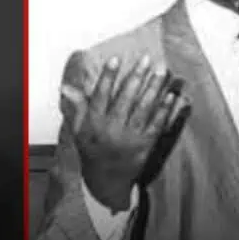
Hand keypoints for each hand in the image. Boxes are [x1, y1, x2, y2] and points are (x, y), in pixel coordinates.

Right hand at [61, 55, 187, 211]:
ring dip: (154, 88)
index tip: (116, 59)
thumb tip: (67, 87)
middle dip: (137, 76)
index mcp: (95, 123)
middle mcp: (112, 128)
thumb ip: (77, 107)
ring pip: (143, 108)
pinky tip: (171, 95)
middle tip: (147, 59)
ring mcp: (131, 136)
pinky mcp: (146, 144)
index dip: (108, 76)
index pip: (101, 95)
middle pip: (126, 98)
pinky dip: (165, 109)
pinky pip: (156, 124)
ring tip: (162, 71)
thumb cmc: (93, 150)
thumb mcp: (79, 130)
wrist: (107, 180)